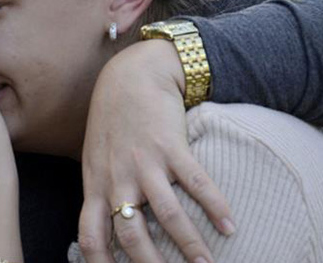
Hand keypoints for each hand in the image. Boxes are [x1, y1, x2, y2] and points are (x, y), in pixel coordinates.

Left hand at [78, 40, 234, 262]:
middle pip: (131, 235)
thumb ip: (101, 193)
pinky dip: (215, 206)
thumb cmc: (112, 124)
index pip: (91, 236)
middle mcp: (117, 178)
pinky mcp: (171, 145)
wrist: (129, 78)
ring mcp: (144, 163)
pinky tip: (231, 226)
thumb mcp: (96, 160)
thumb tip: (108, 230)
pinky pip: (196, 182)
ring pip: (167, 214)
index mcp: (95, 185)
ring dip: (190, 244)